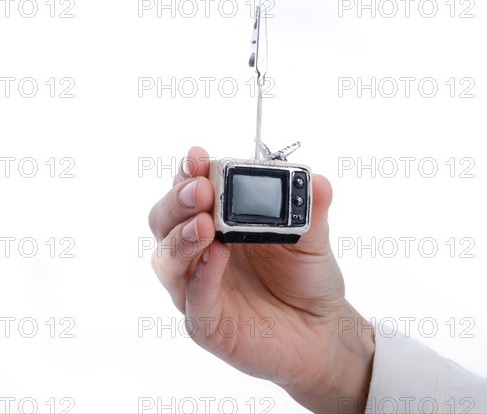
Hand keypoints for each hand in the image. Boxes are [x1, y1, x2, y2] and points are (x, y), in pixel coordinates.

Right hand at [148, 146, 374, 412]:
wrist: (322, 330)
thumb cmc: (307, 280)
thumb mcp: (313, 239)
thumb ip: (311, 211)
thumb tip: (315, 180)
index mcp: (217, 223)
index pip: (188, 191)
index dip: (187, 172)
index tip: (198, 157)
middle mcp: (199, 252)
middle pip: (164, 220)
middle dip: (177, 200)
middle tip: (199, 189)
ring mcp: (197, 287)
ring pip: (166, 260)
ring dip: (180, 237)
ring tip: (204, 224)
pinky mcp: (206, 322)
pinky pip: (193, 299)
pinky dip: (200, 276)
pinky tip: (214, 256)